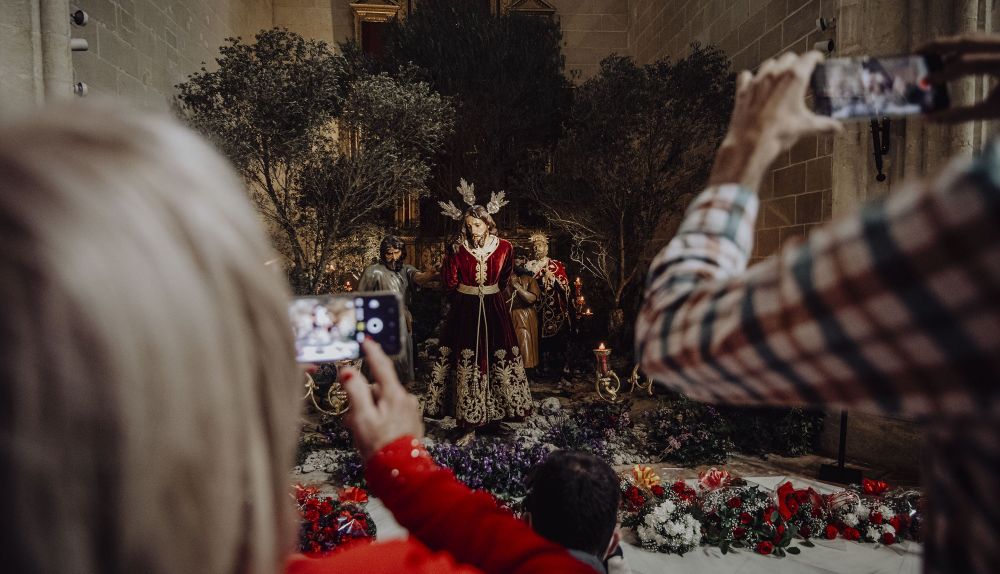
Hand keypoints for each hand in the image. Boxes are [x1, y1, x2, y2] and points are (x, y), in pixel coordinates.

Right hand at [340, 339, 423, 459]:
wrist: (400, 472)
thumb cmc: (379, 445)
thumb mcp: (361, 417)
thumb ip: (354, 392)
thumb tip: (347, 371)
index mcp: (395, 395)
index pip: (382, 366)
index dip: (372, 352)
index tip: (366, 341)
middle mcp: (405, 400)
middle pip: (378, 389)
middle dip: (362, 398)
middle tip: (350, 417)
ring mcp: (409, 412)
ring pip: (382, 403)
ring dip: (368, 411)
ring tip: (359, 431)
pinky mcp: (410, 424)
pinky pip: (390, 414)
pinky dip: (378, 419)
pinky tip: (371, 435)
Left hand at [709, 51, 841, 189]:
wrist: (751, 142)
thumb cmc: (779, 132)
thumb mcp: (807, 127)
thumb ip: (825, 125)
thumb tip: (837, 128)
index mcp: (795, 77)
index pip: (810, 57)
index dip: (816, 58)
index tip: (819, 62)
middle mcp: (775, 74)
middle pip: (789, 57)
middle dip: (796, 63)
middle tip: (801, 74)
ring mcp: (757, 80)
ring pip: (769, 63)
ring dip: (776, 68)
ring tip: (781, 78)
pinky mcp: (743, 90)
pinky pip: (747, 75)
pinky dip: (752, 77)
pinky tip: (755, 84)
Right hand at [920, 34, 999, 122]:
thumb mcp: (991, 112)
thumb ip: (958, 115)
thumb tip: (927, 119)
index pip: (966, 64)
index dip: (942, 74)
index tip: (923, 84)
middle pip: (965, 41)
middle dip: (937, 47)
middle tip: (914, 54)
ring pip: (971, 38)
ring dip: (947, 45)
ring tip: (925, 52)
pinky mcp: (999, 45)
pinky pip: (977, 41)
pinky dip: (959, 48)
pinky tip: (946, 57)